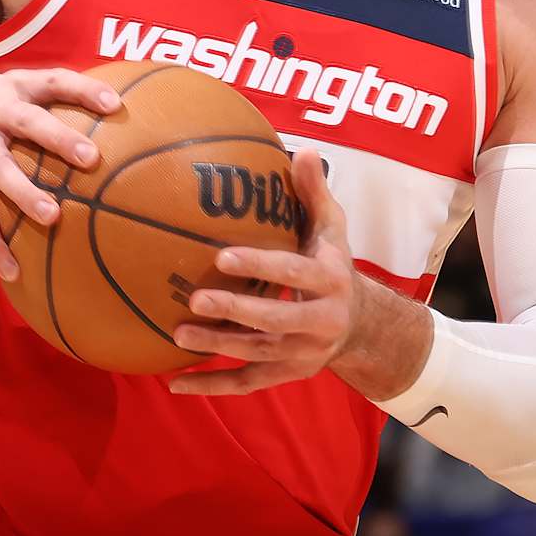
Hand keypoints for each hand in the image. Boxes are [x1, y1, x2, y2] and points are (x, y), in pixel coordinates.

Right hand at [0, 68, 119, 279]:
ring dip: (26, 193)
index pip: (54, 81)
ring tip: (52, 217)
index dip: (84, 89)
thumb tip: (114, 127)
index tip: (116, 105)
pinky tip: (12, 269)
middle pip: (28, 121)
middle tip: (91, 157)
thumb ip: (50, 107)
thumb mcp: (11, 97)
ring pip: (1, 169)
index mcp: (16, 88)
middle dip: (59, 137)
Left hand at [169, 148, 359, 395]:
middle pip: (274, 320)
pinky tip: (174, 383)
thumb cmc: (334, 264)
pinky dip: (211, 385)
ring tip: (178, 332)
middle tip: (195, 298)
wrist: (361, 324)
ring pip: (256, 353)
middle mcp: (321, 321)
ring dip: (216, 347)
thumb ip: (315, 192)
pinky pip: (246, 384)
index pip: (293, 273)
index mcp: (331, 281)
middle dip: (235, 310)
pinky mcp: (286, 375)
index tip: (221, 256)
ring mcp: (302, 354)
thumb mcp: (333, 228)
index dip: (259, 266)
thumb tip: (303, 150)